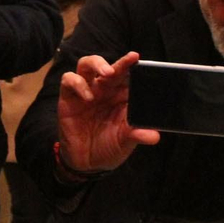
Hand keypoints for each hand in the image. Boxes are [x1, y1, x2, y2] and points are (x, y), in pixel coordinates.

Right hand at [56, 51, 158, 173]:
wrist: (87, 163)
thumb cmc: (110, 146)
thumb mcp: (126, 141)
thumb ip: (138, 134)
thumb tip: (155, 136)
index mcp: (121, 95)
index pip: (128, 75)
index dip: (132, 66)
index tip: (139, 59)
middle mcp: (104, 89)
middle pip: (109, 67)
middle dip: (119, 62)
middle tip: (128, 61)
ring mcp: (86, 91)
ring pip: (87, 64)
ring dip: (97, 64)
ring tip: (107, 74)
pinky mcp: (68, 98)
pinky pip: (69, 80)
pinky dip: (78, 84)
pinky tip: (87, 97)